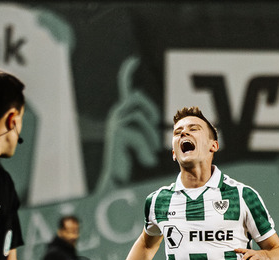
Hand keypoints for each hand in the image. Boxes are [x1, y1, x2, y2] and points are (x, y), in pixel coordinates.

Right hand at [95, 56, 160, 191]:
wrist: (118, 179)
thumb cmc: (132, 160)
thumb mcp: (144, 139)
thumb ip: (149, 127)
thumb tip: (163, 121)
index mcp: (123, 113)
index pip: (125, 89)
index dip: (127, 74)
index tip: (133, 61)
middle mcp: (116, 115)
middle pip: (136, 97)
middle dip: (150, 111)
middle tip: (157, 128)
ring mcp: (115, 123)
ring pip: (140, 115)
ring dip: (150, 133)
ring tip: (151, 150)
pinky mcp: (117, 133)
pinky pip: (138, 133)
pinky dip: (146, 146)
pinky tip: (147, 161)